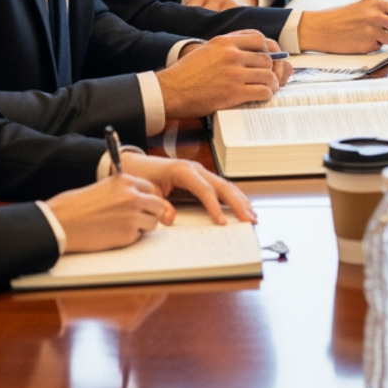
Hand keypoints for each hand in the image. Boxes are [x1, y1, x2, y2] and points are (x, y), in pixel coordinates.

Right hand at [45, 174, 170, 253]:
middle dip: (150, 213)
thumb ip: (124, 190)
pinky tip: (113, 234)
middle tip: (136, 218)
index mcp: (125, 181)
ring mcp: (132, 215)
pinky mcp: (128, 234)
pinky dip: (130, 238)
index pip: (152, 189)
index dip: (147, 199)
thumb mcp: (104, 187)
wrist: (60, 223)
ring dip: (142, 226)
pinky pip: (139, 236)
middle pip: (159, 205)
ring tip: (121, 226)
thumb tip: (143, 198)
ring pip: (153, 222)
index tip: (143, 205)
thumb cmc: (75, 206)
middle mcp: (133, 196)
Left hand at [119, 153, 256, 224]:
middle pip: (223, 186)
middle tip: (248, 219)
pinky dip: (235, 196)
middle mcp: (195, 169)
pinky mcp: (201, 177)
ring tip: (252, 215)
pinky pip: (222, 186)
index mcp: (182, 170)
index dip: (215, 207)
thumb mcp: (147, 191)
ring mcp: (200, 171)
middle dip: (238, 203)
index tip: (222, 222)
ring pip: (226, 185)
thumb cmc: (140, 176)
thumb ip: (160, 205)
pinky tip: (243, 205)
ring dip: (240, 200)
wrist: (135, 165)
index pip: (205, 190)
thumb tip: (172, 219)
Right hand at [160, 30, 290, 118]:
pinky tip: (262, 95)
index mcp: (224, 42)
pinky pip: (263, 91)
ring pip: (268, 75)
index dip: (267, 48)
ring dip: (272, 83)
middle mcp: (231, 55)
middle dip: (270, 68)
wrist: (169, 92)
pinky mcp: (234, 93)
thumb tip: (249, 50)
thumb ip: (226, 47)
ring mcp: (234, 74)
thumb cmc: (185, 73)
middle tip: (268, 76)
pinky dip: (266, 94)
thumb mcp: (205, 50)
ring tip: (269, 87)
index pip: (259, 38)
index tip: (266, 56)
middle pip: (266, 58)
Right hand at [299, 0, 387, 52]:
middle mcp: (375, 16)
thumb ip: (378, 10)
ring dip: (383, 39)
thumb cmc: (337, 18)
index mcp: (374, 3)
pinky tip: (360, 41)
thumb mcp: (361, 6)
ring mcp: (372, 32)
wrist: (319, 29)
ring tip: (369, 35)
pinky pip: (378, 47)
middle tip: (386, 30)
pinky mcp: (367, 45)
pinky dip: (372, 46)